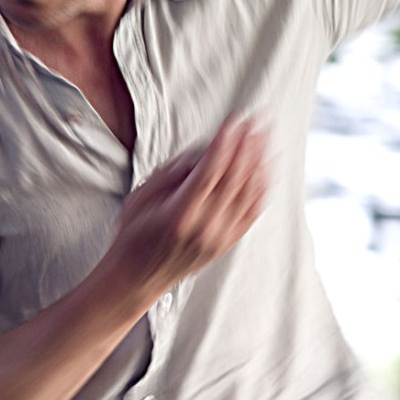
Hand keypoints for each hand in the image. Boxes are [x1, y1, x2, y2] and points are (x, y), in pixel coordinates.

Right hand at [109, 117, 267, 301]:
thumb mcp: (140, 198)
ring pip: (248, 194)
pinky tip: (265, 167)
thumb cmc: (134, 235)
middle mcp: (205, 227)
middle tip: (255, 122)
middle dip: (247, 146)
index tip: (234, 121)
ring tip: (264, 137)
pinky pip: (253, 211)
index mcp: (181, 214)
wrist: (138, 277)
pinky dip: (261, 186)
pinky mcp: (228, 243)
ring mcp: (220, 237)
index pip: (211, 171)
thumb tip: (200, 153)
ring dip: (258, 161)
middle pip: (235, 179)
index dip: (226, 143)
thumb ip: (170, 174)